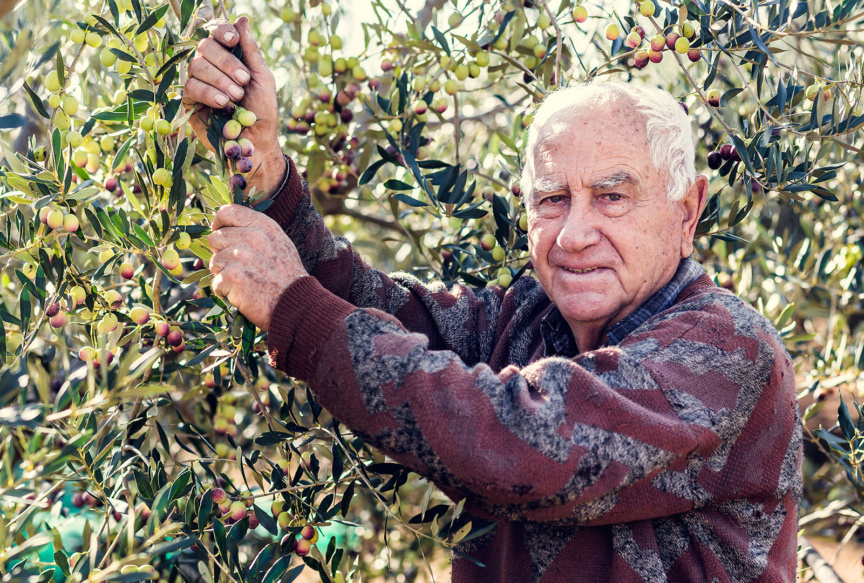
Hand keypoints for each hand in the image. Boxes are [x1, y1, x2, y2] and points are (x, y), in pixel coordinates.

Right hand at [182, 16, 285, 198]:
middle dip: (226, 62)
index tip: (233, 40)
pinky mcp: (189, 102)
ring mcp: (198, 83)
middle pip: (205, 47)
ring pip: (196, 66)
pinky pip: (191, 88)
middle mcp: (211, 66)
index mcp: (229, 57)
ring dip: (219, 80)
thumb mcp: (263, 79)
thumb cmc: (263, 112)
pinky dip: (208, 93)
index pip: (216, 33)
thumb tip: (242, 18)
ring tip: (236, 97)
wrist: (256, 143)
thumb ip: (251, 51)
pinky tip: (223, 103)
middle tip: (244, 81)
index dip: (221, 31)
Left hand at [208, 205, 307, 331]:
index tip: (219, 233)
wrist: (295, 302)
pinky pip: (216, 282)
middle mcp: (251, 236)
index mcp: (263, 225)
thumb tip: (226, 228)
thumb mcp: (279, 242)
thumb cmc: (287, 276)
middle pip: (215, 238)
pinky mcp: (232, 276)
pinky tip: (243, 294)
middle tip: (238, 267)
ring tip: (245, 282)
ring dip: (224, 274)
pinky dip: (226, 291)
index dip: (219, 223)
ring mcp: (240, 256)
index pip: (228, 211)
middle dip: (221, 254)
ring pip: (214, 262)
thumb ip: (255, 231)